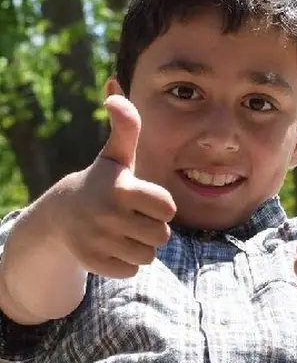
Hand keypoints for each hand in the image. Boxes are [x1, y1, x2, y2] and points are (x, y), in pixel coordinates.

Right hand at [59, 95, 176, 277]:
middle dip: (153, 228)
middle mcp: (108, 215)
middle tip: (133, 217)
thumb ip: (126, 127)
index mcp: (121, 189)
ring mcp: (99, 241)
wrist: (61, 215)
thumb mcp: (116, 155)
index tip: (145, 199)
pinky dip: (126, 262)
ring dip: (141, 246)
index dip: (162, 205)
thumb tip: (115, 91)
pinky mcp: (93, 263)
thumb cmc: (102, 182)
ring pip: (148, 256)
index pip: (168, 208)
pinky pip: (131, 271)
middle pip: (161, 235)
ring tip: (124, 231)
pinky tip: (112, 246)